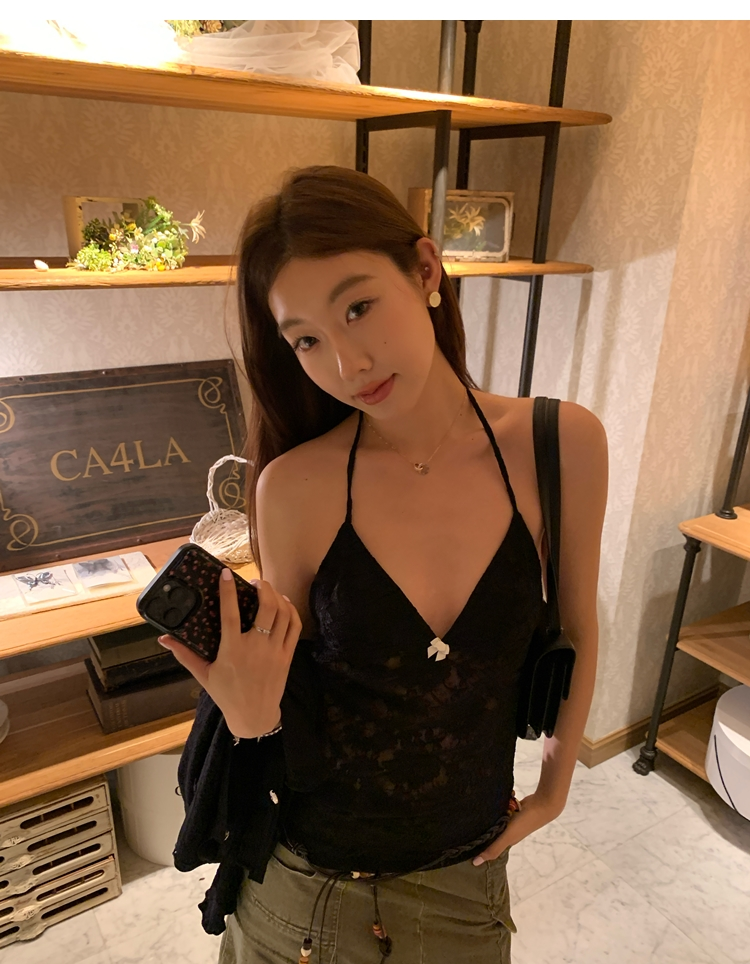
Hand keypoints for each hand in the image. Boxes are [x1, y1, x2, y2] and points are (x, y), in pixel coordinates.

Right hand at [157, 570, 301, 737]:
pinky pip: (294, 626)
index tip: (226, 573)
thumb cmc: (226, 694)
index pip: (231, 614)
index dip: (228, 591)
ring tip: (267, 590)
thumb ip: (184, 654)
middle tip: (254, 582)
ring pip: (283, 614)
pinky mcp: (287, 655)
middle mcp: (256, 648)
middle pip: (266, 607)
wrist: (254, 716)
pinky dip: (291, 610)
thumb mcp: (203, 674)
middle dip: (263, 588)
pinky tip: (283, 603)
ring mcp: (274, 651)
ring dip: (277, 596)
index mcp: (232, 650)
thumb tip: (163, 639)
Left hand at [472, 792, 563, 864]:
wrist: (542, 804)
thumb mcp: (507, 837)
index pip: (489, 845)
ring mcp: (512, 819)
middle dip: (483, 824)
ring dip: (492, 810)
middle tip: (469, 819)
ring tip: (483, 804)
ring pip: (496, 816)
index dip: (478, 845)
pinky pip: (503, 805)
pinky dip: (501, 802)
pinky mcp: (515, 808)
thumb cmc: (524, 822)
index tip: (463, 842)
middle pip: (491, 829)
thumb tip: (475, 863)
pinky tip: (499, 797)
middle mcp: (509, 831)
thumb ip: (493, 848)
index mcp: (507, 841)